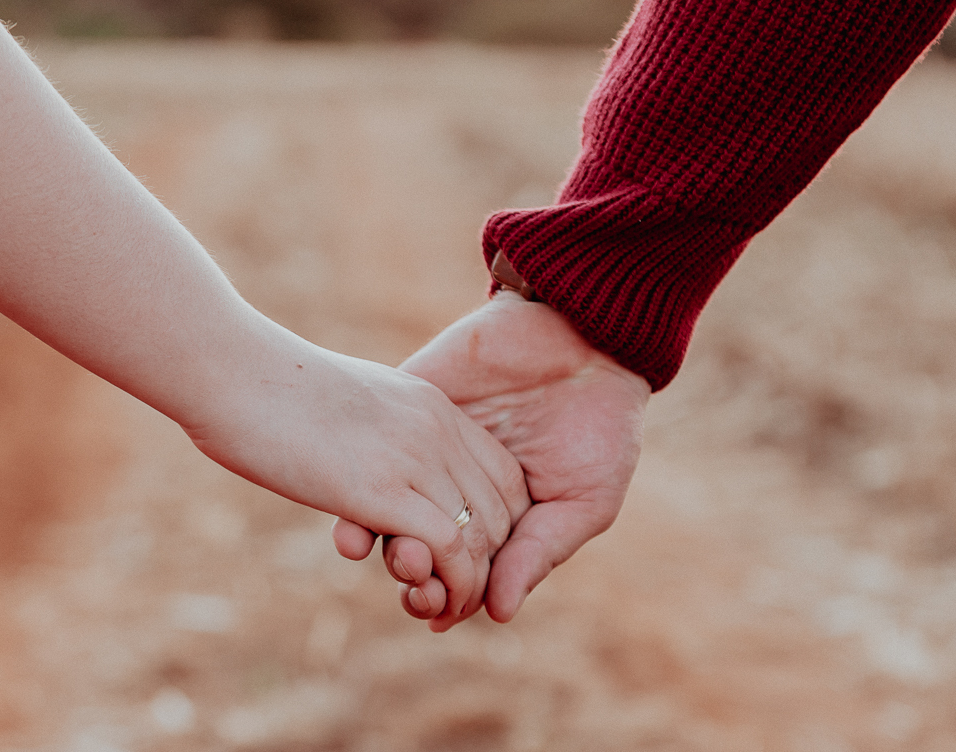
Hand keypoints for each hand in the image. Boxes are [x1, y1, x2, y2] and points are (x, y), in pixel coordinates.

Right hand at [188, 337, 527, 622]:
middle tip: (459, 597)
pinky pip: (448, 547)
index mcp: (432, 404)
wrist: (232, 371)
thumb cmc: (269, 388)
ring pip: (481, 534)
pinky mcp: (381, 489)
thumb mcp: (347, 401)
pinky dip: (452, 585)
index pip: (503, 472)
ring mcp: (413, 456)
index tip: (473, 557)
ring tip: (445, 611)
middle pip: (501, 508)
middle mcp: (436, 428)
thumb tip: (366, 461)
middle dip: (491, 563)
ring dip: (470, 585)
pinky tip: (430, 603)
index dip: (499, 524)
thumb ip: (376, 429)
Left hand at [333, 290, 649, 629]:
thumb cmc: (601, 428)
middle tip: (413, 590)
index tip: (437, 615)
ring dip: (379, 541)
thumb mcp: (583, 501)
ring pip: (384, 505)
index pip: (458, 570)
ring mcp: (426, 447)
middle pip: (415, 546)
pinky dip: (355, 487)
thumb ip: (538, 553)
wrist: (589, 340)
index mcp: (496, 518)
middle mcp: (454, 488)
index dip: (445, 596)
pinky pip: (370, 450)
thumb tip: (498, 614)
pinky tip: (354, 521)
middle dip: (410, 576)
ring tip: (395, 558)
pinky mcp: (409, 405)